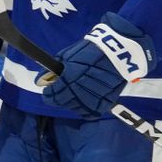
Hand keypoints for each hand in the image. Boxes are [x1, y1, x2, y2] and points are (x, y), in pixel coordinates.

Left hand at [39, 12, 155, 118]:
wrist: (118, 53)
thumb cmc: (91, 50)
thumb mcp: (69, 55)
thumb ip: (56, 68)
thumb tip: (43, 78)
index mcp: (70, 78)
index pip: (52, 95)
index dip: (48, 94)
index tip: (48, 90)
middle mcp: (80, 91)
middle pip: (62, 103)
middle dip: (58, 97)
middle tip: (60, 91)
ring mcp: (92, 99)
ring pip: (75, 108)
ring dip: (71, 102)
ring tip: (74, 92)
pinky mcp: (104, 104)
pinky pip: (88, 111)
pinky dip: (84, 107)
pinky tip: (84, 98)